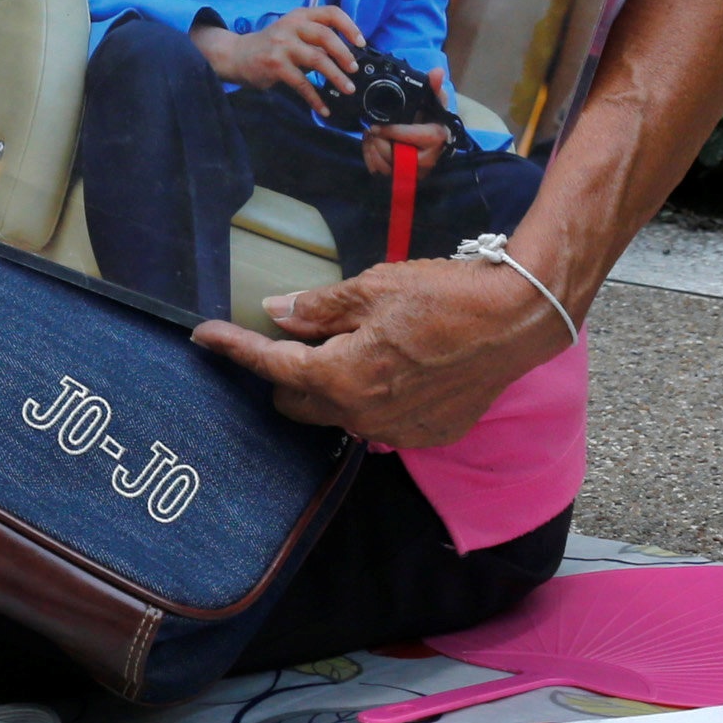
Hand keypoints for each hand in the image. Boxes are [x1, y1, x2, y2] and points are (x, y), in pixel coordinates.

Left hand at [193, 253, 573, 447]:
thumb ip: (318, 308)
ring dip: (328, 385)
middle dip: (283, 372)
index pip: (270, 367)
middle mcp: (365, 416)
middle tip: (293, 335)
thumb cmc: (443, 297)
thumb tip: (275, 313)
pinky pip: (378, 420)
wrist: (517, 321)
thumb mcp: (370, 289)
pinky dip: (368, 395)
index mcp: (342, 378)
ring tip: (346, 344)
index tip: (204, 336)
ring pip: (338, 413)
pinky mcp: (428, 434)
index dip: (233, 347)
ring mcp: (398, 431)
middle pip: (297, 401)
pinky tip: (386, 364)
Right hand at [194, 5, 362, 108]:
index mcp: (299, 17)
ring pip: (318, 60)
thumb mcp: (292, 34)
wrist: (236, 55)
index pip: (330, 13)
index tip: (361, 42)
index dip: (349, 26)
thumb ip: (315, 40)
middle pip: (325, 36)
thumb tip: (346, 56)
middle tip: (354, 69)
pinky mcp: (275, 65)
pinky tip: (324, 109)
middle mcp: (290, 27)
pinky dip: (316, 98)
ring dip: (336, 77)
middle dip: (345, 54)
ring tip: (348, 89)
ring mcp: (282, 46)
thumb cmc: (270, 46)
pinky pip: (302, 83)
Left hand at [363, 66, 458, 175]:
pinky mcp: (403, 176)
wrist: (429, 137)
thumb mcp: (433, 100)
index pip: (413, 138)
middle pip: (396, 157)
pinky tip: (370, 146)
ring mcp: (416, 171)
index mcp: (436, 137)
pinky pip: (381, 172)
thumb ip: (433, 86)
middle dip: (378, 144)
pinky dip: (370, 159)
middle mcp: (429, 158)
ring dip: (372, 150)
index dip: (393, 133)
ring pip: (386, 167)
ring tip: (370, 136)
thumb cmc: (431, 118)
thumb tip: (437, 71)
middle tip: (370, 131)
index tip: (377, 126)